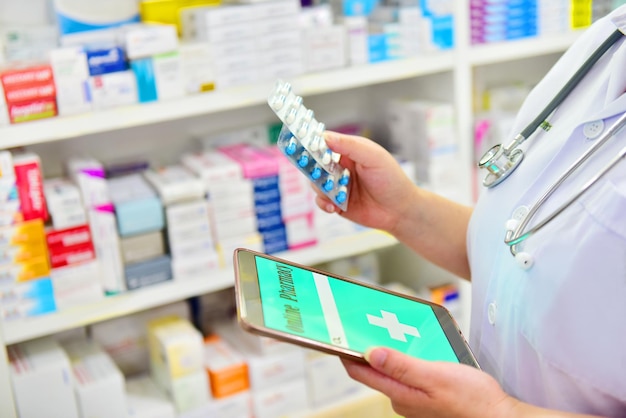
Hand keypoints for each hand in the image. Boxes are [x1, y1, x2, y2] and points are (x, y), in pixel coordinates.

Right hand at [317, 131, 417, 233]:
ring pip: (316, 183)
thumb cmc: (391, 179)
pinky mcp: (337, 203)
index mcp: (348, 150)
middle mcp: (340, 167)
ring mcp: (337, 185)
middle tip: (317, 174)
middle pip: (315, 164)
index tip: (302, 147)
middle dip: (313, 169)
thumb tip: (325, 137)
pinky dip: (324, 204)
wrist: (400, 210)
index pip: (324, 142)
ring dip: (321, 189)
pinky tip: (334, 207)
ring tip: (333, 195)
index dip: (312, 144)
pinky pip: (321, 201)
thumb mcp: (373, 157)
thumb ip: (349, 145)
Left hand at [342, 347, 517, 417]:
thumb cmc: (473, 401)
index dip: (346, 352)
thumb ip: (402, 365)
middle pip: (377, 368)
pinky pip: (410, 374)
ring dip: (396, 351)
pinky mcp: (426, 398)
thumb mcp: (436, 376)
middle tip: (371, 323)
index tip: (336, 335)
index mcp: (400, 394)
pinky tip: (423, 349)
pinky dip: (411, 359)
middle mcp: (402, 399)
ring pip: (395, 370)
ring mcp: (414, 400)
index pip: (361, 371)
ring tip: (400, 332)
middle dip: (374, 346)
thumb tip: (371, 353)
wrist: (499, 417)